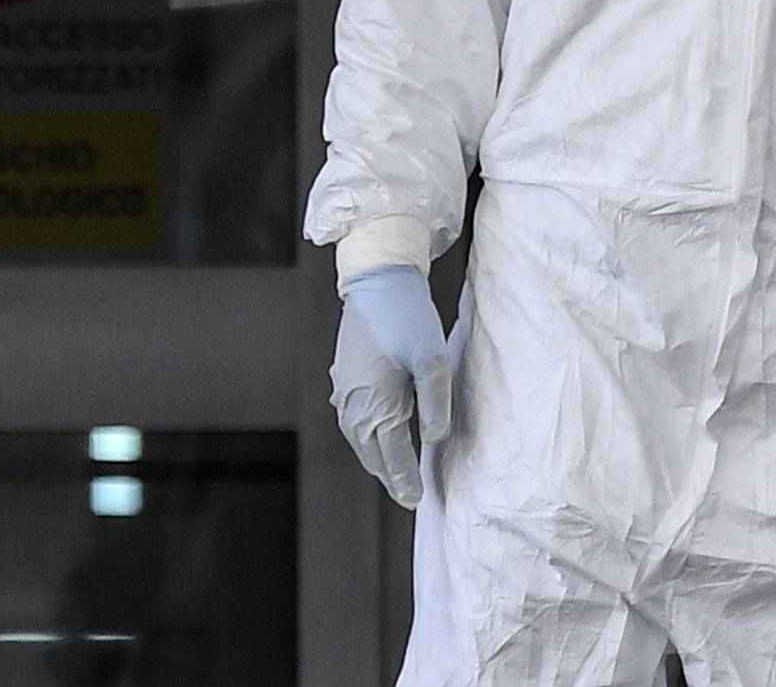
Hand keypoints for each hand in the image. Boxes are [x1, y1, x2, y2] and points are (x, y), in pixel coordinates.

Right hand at [330, 264, 450, 508]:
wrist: (375, 277)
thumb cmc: (406, 316)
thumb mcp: (432, 360)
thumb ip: (435, 405)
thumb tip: (432, 440)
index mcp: (376, 404)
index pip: (392, 458)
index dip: (406, 482)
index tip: (416, 500)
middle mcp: (354, 403)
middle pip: (371, 453)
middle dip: (389, 475)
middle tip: (407, 494)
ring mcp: (344, 389)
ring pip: (358, 437)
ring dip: (374, 456)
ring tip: (392, 471)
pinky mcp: (343, 374)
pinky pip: (351, 418)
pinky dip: (364, 434)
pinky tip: (372, 432)